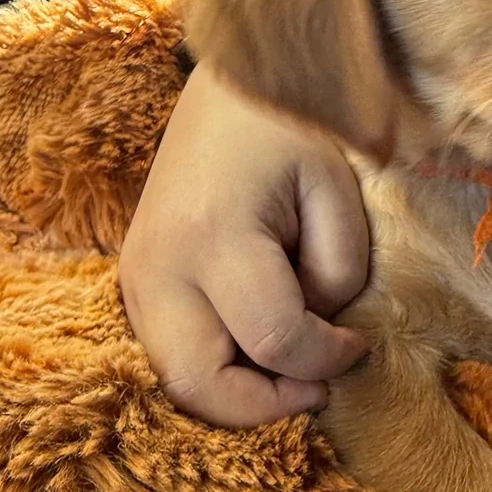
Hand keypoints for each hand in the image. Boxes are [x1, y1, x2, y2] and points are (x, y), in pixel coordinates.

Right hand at [119, 64, 369, 426]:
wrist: (231, 87)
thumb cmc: (294, 132)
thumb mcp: (338, 197)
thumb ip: (335, 277)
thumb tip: (312, 337)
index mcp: (214, 235)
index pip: (274, 341)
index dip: (327, 359)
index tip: (358, 345)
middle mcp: (159, 265)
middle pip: (198, 385)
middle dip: (265, 405)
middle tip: (315, 386)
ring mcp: (134, 275)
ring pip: (175, 381)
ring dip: (236, 394)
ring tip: (288, 364)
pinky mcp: (133, 280)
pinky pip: (168, 355)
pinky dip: (215, 370)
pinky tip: (255, 344)